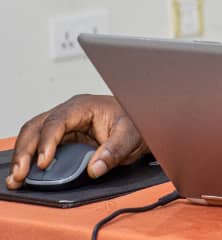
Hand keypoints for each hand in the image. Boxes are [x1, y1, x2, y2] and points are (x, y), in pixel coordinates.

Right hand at [5, 94, 149, 189]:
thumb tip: (95, 168)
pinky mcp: (62, 138)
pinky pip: (38, 145)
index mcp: (83, 106)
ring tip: (16, 178)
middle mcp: (68, 113)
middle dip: (25, 151)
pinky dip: (29, 159)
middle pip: (36, 127)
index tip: (43, 162)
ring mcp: (62, 125)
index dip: (47, 142)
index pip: (57, 121)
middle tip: (20, 174)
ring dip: (22, 156)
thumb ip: (114, 151)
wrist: (140, 121)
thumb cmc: (134, 121)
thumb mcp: (131, 135)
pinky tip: (24, 175)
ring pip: (32, 135)